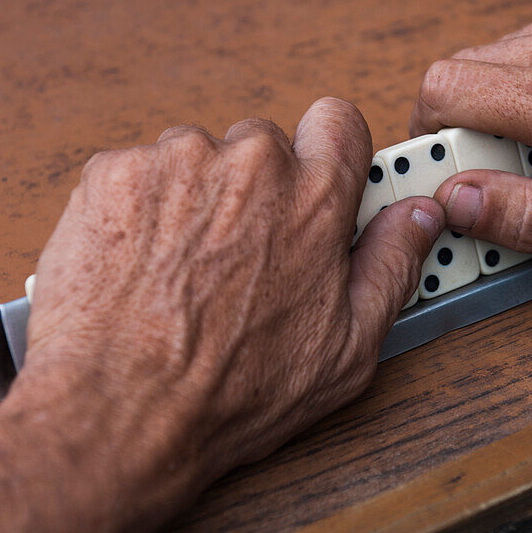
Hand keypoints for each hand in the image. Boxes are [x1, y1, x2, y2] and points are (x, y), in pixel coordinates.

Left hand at [23, 98, 442, 475]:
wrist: (120, 410)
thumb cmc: (232, 391)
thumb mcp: (349, 348)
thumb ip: (392, 266)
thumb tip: (418, 217)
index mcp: (316, 199)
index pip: (339, 122)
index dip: (328, 152)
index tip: (317, 180)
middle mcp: (251, 165)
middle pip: (263, 146)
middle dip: (255, 191)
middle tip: (241, 256)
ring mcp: (177, 162)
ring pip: (197, 159)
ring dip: (195, 199)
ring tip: (183, 271)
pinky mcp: (113, 172)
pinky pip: (138, 172)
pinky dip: (140, 209)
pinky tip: (141, 265)